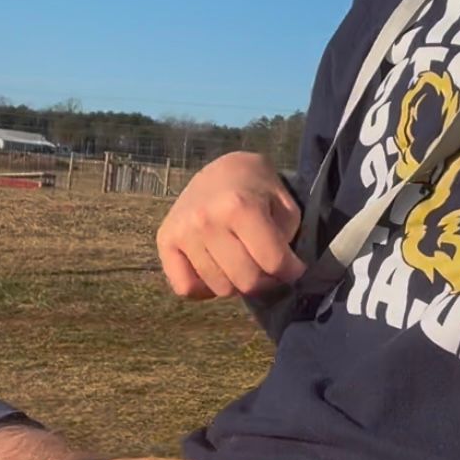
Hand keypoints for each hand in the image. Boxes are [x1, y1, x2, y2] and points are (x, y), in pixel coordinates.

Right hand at [157, 152, 304, 300]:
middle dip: (266, 281)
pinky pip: (186, 288)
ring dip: (238, 284)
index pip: (273, 263)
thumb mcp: (284, 206)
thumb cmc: (258, 189)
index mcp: (239, 206)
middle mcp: (206, 220)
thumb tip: (278, 275)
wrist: (222, 171)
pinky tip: (217, 271)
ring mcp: (183, 232)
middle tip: (269, 269)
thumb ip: (285, 241)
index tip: (294, 268)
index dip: (292, 271)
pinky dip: (205, 289)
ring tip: (243, 265)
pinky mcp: (165, 241)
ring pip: (220, 288)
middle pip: (246, 281)